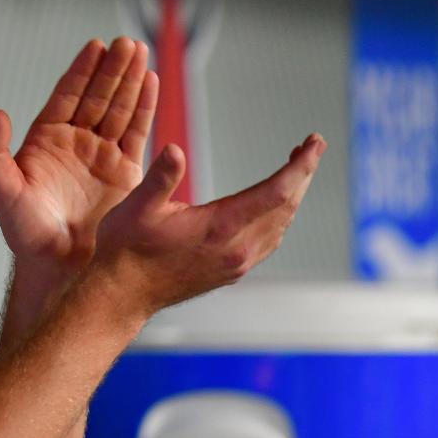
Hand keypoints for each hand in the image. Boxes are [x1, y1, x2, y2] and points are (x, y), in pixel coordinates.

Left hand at [0, 38, 157, 274]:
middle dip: (112, 68)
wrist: (58, 267)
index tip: (96, 46)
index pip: (67, 96)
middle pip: (97, 96)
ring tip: (141, 52)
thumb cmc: (25, 233)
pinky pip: (137, 133)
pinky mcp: (125, 172)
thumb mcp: (3, 190)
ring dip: (130, 80)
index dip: (81, 70)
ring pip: (119, 109)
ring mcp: (101, 155)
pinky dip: (145, 107)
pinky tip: (151, 83)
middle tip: (128, 43)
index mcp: (46, 141)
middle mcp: (75, 143)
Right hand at [93, 134, 326, 319]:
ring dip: (292, 196)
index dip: (301, 165)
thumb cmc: (125, 249)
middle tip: (309, 147)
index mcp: (220, 227)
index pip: (277, 192)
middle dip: (302, 174)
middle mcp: (237, 248)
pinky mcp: (231, 271)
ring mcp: (236, 263)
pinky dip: (279, 217)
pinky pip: (269, 241)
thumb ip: (160, 177)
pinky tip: (272, 208)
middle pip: (287, 207)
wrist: (122, 294)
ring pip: (281, 225)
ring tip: (294, 171)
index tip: (315, 143)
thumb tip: (174, 150)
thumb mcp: (136, 207)